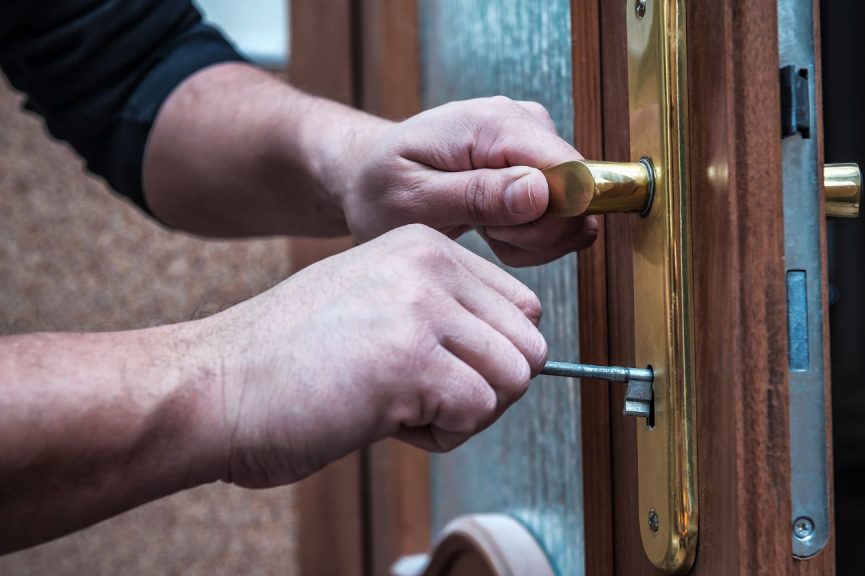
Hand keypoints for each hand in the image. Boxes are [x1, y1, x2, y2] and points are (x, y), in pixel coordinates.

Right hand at [200, 225, 546, 487]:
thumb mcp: (374, 301)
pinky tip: (386, 420)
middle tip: (423, 397)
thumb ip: (440, 310)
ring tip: (402, 406)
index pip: (522, 308)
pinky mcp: (410, 361)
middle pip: (527, 347)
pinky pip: (477, 412)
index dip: (490, 356)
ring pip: (514, 380)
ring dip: (466, 413)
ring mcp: (420, 309)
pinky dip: (440, 436)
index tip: (437, 370)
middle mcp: (429, 266)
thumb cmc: (289, 361)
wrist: (212, 388)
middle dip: (486, 389)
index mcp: (424, 246)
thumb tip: (511, 353)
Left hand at [327, 96, 598, 266]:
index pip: (569, 173)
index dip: (547, 219)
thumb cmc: (382, 187)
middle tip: (482, 233)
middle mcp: (527, 122)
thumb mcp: (415, 200)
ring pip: (573, 214)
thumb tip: (542, 192)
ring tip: (482, 228)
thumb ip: (478, 196)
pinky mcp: (541, 164)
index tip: (497, 231)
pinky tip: (492, 227)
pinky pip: (563, 218)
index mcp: (495, 122)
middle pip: (578, 198)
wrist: (371, 175)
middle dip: (533, 234)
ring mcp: (537, 142)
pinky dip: (528, 237)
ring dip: (529, 239)